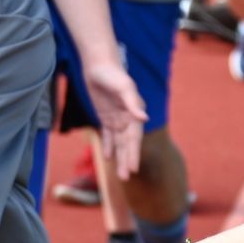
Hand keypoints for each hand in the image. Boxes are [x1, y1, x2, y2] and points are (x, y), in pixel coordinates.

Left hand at [81, 57, 145, 177]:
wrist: (99, 65)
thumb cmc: (113, 74)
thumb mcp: (123, 86)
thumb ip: (133, 102)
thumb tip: (144, 117)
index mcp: (134, 113)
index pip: (134, 138)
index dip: (133, 153)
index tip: (133, 168)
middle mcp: (128, 118)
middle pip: (127, 143)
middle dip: (127, 160)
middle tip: (125, 177)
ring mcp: (117, 118)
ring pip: (118, 142)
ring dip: (119, 157)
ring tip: (120, 174)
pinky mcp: (106, 116)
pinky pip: (108, 135)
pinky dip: (108, 146)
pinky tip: (108, 157)